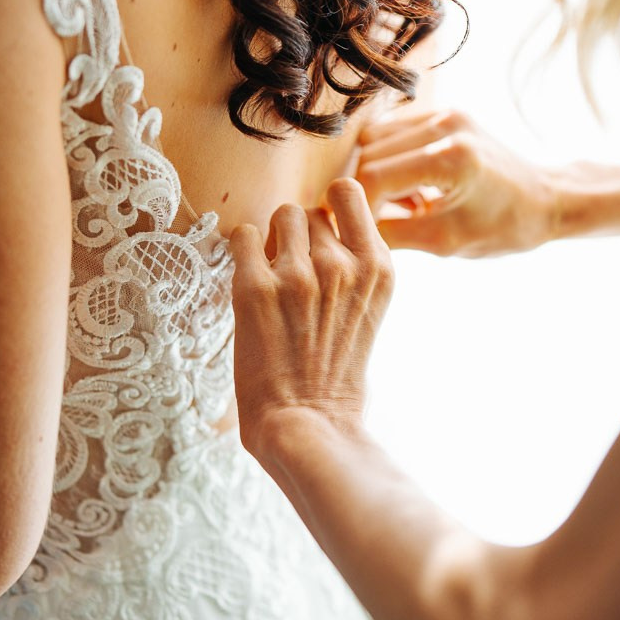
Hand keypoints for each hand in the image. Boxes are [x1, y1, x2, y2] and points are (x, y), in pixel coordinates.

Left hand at [229, 178, 394, 461]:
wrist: (309, 426)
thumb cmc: (335, 380)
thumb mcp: (367, 315)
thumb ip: (353, 271)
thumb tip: (324, 231)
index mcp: (377, 268)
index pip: (348, 192)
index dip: (330, 206)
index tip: (321, 232)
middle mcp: (341, 263)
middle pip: (308, 211)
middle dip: (298, 238)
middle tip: (292, 279)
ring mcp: (299, 273)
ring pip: (279, 218)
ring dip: (272, 244)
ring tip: (272, 283)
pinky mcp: (255, 288)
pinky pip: (243, 236)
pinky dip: (242, 253)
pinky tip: (248, 284)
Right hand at [356, 108, 558, 257]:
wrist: (545, 200)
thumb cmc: (503, 228)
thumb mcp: (446, 243)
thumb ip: (391, 235)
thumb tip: (341, 231)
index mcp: (451, 158)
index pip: (374, 179)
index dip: (359, 210)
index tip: (358, 233)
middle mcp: (446, 125)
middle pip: (369, 156)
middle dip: (368, 193)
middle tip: (390, 223)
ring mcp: (445, 113)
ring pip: (374, 140)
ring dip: (377, 175)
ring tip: (406, 205)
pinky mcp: (445, 112)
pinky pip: (393, 133)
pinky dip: (391, 161)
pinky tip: (415, 188)